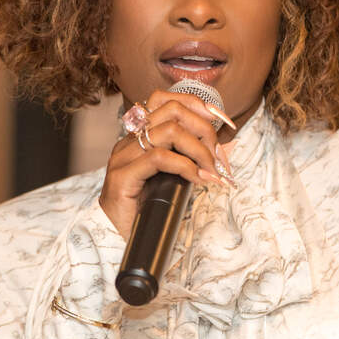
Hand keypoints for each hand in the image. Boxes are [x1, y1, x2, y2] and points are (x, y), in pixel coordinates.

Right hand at [99, 91, 232, 237]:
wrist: (116, 239)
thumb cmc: (146, 210)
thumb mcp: (173, 178)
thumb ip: (191, 160)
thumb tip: (222, 150)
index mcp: (138, 137)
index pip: (164, 99)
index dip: (195, 103)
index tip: (221, 120)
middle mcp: (129, 141)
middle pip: (172, 110)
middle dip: (204, 129)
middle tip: (218, 156)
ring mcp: (124, 156)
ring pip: (169, 131)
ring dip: (199, 150)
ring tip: (211, 171)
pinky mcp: (123, 176)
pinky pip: (159, 158)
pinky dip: (186, 166)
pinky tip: (197, 179)